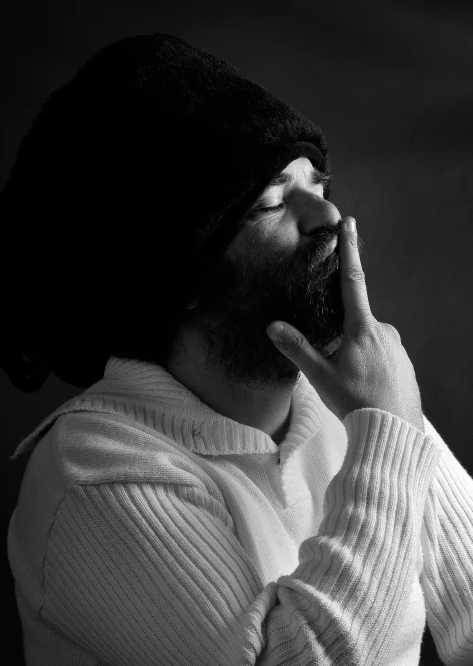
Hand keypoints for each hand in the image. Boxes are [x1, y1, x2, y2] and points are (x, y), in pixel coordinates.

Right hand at [266, 217, 424, 431]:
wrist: (394, 430)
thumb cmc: (356, 402)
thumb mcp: (320, 375)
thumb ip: (297, 349)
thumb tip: (273, 326)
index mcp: (362, 328)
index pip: (353, 280)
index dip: (349, 249)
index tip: (349, 222)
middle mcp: (384, 330)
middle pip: (355, 321)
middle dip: (341, 337)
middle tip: (334, 365)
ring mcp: (397, 346)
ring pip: (367, 341)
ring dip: (354, 354)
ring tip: (348, 385)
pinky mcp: (404, 362)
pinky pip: (381, 355)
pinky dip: (369, 365)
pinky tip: (363, 387)